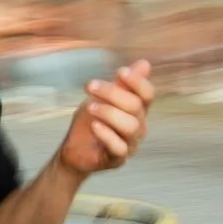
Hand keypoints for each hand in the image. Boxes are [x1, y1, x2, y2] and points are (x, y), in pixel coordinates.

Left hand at [56, 60, 153, 176]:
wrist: (74, 149)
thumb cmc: (91, 122)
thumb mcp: (103, 99)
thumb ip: (122, 84)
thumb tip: (145, 64)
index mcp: (137, 110)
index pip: (148, 94)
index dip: (138, 82)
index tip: (119, 71)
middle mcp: (138, 126)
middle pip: (136, 107)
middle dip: (113, 93)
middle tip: (90, 86)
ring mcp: (130, 144)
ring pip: (131, 126)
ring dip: (109, 113)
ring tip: (91, 107)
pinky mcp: (118, 159)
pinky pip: (119, 147)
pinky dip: (107, 134)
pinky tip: (94, 126)